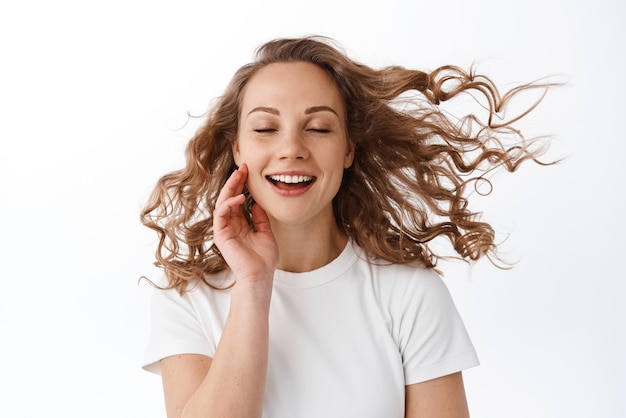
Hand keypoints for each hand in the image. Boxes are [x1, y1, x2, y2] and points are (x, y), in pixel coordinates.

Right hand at [213, 164, 278, 282]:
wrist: (260, 275)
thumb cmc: (264, 259)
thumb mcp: (266, 233)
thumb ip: (261, 218)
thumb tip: (258, 203)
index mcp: (239, 224)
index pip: (237, 200)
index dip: (241, 185)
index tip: (248, 172)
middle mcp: (230, 225)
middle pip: (229, 198)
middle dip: (235, 181)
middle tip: (242, 167)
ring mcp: (224, 229)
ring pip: (222, 202)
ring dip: (230, 187)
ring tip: (239, 175)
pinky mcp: (221, 235)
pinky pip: (221, 214)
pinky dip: (229, 203)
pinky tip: (240, 197)